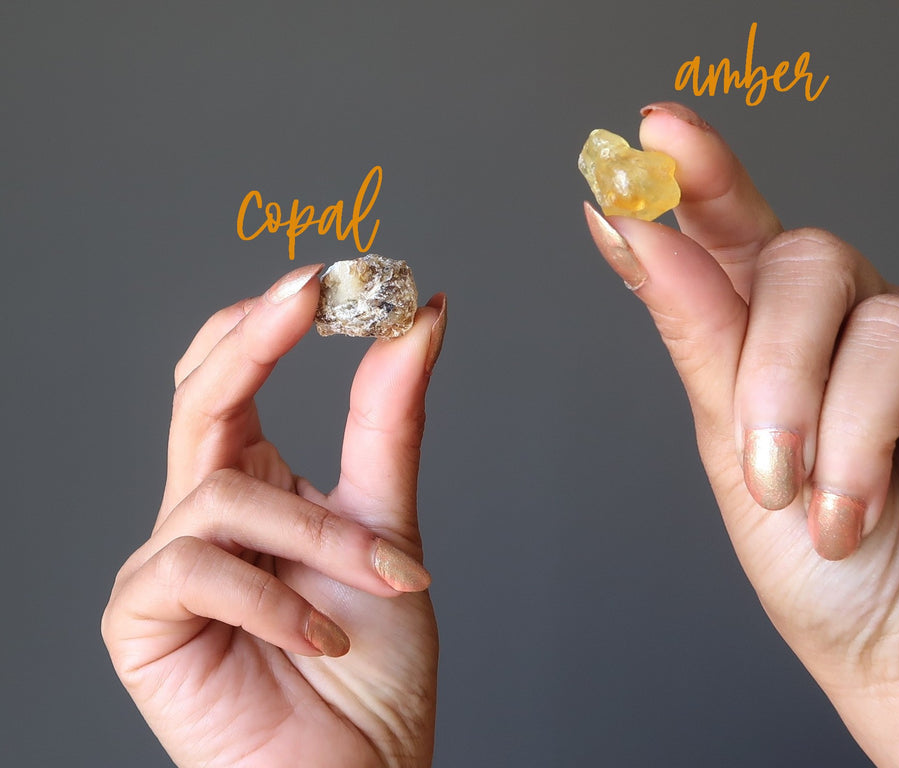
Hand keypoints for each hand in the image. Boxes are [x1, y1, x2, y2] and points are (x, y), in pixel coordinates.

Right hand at [102, 264, 446, 767]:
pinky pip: (199, 565)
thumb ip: (389, 426)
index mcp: (253, 486)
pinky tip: (321, 640)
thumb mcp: (387, 526)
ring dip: (323, 536)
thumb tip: (419, 320)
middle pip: (198, 395)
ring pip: (226, 494)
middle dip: (254, 337)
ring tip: (386, 581)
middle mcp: (201, 514)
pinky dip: (278, 600)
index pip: (234, 375)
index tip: (332, 275)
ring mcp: (164, 565)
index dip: (268, 319)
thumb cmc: (368, 666)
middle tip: (310, 293)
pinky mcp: (140, 618)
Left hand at [584, 102, 898, 765]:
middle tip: (770, 473)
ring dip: (852, 444)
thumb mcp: (733, 452)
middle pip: (810, 261)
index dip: (699, 178)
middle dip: (779, 376)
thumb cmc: (819, 567)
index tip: (651, 137)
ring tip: (847, 520)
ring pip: (892, 323)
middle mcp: (853, 322)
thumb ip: (698, 334)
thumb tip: (631, 222)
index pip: (735, 231)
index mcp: (772, 336)